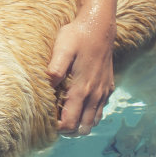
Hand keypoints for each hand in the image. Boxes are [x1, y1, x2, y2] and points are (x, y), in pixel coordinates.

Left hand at [47, 15, 114, 134]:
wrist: (100, 26)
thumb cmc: (77, 36)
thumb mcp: (62, 49)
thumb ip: (55, 70)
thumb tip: (46, 88)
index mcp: (81, 89)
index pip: (70, 124)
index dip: (58, 128)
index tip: (47, 120)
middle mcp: (95, 95)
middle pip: (83, 129)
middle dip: (68, 130)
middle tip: (55, 120)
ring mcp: (104, 92)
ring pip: (94, 122)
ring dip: (80, 123)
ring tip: (66, 114)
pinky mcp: (108, 87)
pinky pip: (101, 110)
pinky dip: (90, 113)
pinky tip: (79, 104)